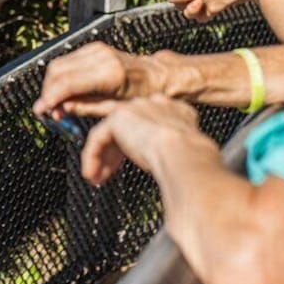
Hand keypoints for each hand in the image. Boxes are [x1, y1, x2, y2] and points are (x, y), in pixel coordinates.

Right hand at [32, 42, 167, 118]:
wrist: (160, 77)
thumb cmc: (144, 95)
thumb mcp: (116, 109)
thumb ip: (86, 108)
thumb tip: (61, 109)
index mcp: (109, 74)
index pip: (67, 83)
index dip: (50, 98)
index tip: (42, 110)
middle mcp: (101, 57)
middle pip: (57, 71)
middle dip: (47, 91)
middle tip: (47, 110)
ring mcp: (97, 50)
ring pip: (59, 64)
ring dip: (52, 84)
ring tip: (56, 103)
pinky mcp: (94, 48)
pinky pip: (68, 61)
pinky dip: (61, 76)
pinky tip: (64, 91)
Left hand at [81, 95, 201, 183]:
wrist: (185, 154)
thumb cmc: (191, 164)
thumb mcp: (184, 156)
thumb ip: (172, 155)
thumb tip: (172, 175)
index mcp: (176, 112)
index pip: (149, 123)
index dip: (137, 145)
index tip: (132, 164)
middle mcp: (155, 105)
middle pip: (127, 126)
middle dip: (113, 152)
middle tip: (107, 173)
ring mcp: (136, 108)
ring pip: (110, 132)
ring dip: (100, 157)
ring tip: (95, 178)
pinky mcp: (119, 117)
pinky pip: (99, 137)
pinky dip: (92, 156)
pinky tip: (92, 174)